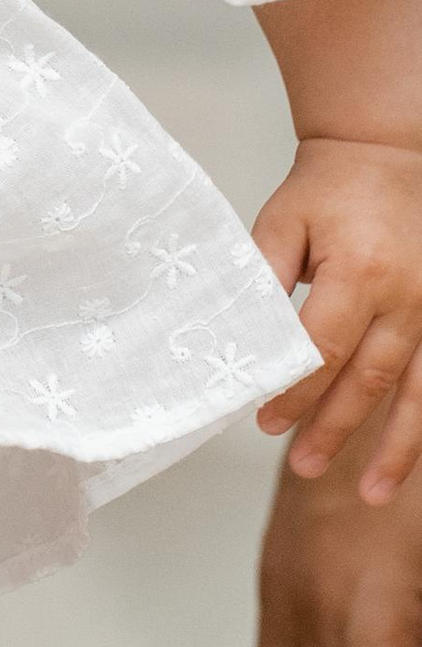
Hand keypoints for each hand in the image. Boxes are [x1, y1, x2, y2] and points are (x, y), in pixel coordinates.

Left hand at [255, 140, 421, 501]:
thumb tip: (241, 341)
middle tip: (300, 463)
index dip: (294, 392)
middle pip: (368, 379)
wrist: (386, 151)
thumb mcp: (284, 220)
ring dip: (394, 447)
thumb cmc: (329, 188)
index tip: (265, 421)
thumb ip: (265, 277)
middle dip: (333, 428)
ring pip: (417, 393)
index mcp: (360, 271)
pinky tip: (408, 455)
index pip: (323, 350)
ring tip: (372, 495)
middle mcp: (408, 296)